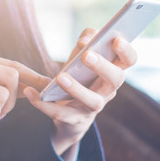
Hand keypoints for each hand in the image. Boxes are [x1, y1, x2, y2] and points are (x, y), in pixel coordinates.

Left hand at [23, 28, 136, 154]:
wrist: (69, 113)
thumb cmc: (79, 75)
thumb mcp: (82, 55)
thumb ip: (87, 39)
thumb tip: (86, 41)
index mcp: (113, 71)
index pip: (129, 61)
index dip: (127, 51)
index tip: (116, 40)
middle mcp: (108, 91)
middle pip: (116, 80)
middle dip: (103, 67)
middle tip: (87, 56)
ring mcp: (93, 108)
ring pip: (92, 102)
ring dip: (77, 89)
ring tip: (60, 77)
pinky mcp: (74, 120)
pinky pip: (59, 113)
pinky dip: (44, 104)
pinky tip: (30, 92)